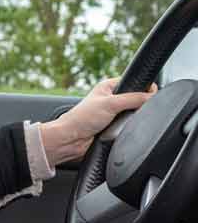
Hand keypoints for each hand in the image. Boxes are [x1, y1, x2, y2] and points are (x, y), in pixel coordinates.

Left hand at [41, 77, 156, 165]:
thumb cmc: (82, 118)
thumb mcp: (110, 104)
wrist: (71, 140)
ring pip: (135, 114)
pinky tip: (126, 130)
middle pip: (137, 99)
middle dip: (141, 105)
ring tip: (126, 122)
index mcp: (109, 87)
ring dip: (134, 119)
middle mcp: (112, 99)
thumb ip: (133, 99)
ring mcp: (114, 113)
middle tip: (136, 111)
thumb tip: (152, 96)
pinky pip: (130, 126)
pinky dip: (130, 128)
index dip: (145, 88)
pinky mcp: (114, 127)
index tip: (151, 95)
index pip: (135, 82)